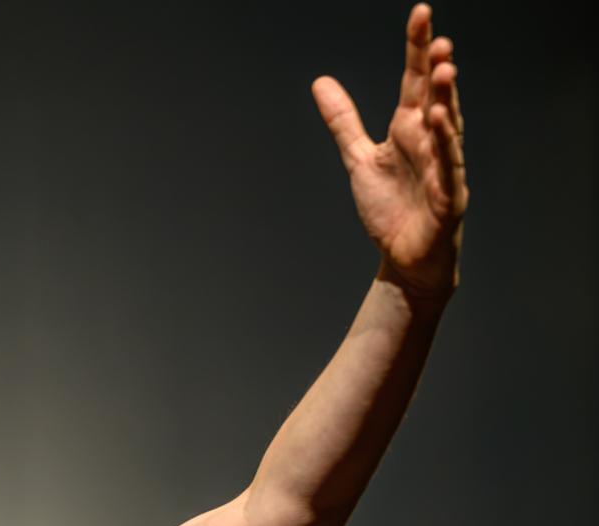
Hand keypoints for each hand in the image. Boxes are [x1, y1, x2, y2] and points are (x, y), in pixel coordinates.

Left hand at [311, 3, 467, 299]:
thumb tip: (320, 81)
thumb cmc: (390, 207)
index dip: (417, 49)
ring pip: (448, 129)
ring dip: (448, 101)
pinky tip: (441, 123)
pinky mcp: (448, 197)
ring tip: (444, 71)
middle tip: (438, 39)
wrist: (404, 257)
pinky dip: (445, 147)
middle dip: (438, 69)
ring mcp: (443, 168)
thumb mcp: (359, 158)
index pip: (415, 81)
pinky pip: (448, 168)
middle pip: (437, 98)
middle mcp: (431, 142)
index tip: (420, 13)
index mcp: (411, 129)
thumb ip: (344, 121)